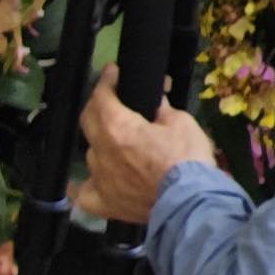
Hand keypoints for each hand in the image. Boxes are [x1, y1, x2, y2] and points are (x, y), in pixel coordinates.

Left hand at [75, 62, 216, 226]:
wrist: (190, 202)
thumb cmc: (188, 159)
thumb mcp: (181, 123)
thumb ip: (161, 111)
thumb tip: (154, 105)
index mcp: (117, 128)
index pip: (102, 97)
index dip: (106, 81)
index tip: (111, 71)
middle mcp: (100, 152)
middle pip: (89, 121)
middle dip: (98, 105)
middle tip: (111, 98)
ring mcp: (98, 179)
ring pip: (92, 154)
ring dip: (103, 144)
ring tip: (118, 141)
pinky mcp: (102, 203)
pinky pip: (84, 193)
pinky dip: (84, 186)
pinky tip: (87, 182)